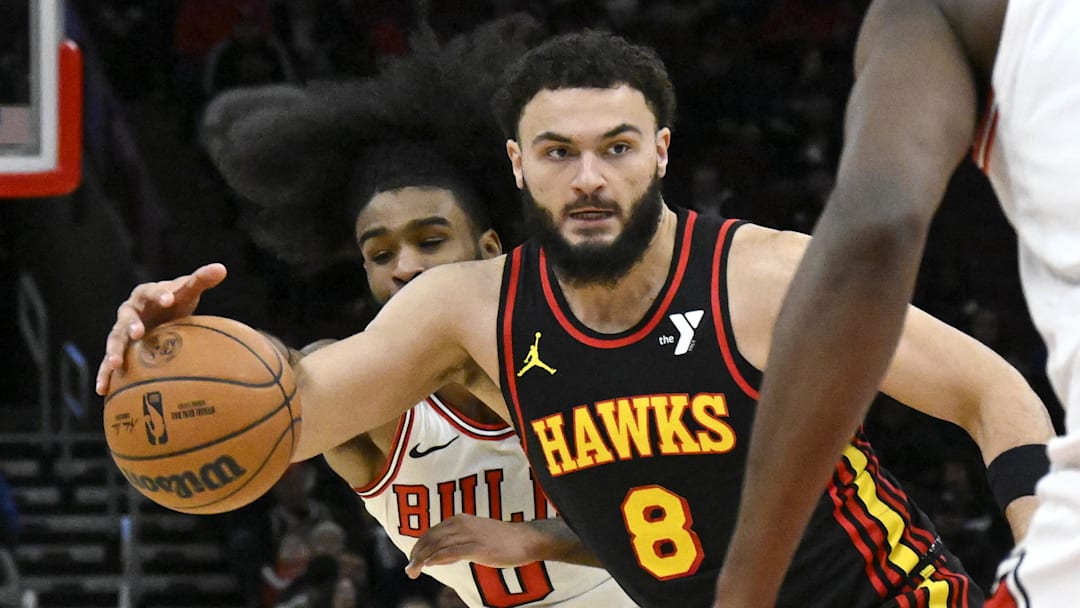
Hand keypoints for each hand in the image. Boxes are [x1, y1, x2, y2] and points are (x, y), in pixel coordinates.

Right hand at [95, 263, 227, 394]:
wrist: (158, 314)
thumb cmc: (174, 301)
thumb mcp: (186, 290)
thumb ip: (201, 280)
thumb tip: (222, 268)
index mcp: (145, 294)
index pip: (151, 291)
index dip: (159, 294)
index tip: (168, 299)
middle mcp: (129, 311)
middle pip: (127, 317)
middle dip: (131, 325)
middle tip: (137, 333)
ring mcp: (121, 331)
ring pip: (115, 340)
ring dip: (114, 351)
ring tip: (115, 364)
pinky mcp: (120, 349)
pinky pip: (108, 363)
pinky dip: (105, 374)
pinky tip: (101, 390)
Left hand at [405, 514, 537, 577]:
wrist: (524, 539)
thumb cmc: (501, 539)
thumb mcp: (475, 534)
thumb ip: (457, 541)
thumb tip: (438, 555)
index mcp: (460, 519)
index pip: (431, 532)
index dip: (419, 546)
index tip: (412, 558)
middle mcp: (461, 524)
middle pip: (430, 538)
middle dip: (416, 554)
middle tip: (409, 569)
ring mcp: (469, 535)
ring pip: (437, 546)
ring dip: (421, 560)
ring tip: (413, 571)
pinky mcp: (476, 547)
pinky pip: (450, 552)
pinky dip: (436, 559)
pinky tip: (428, 566)